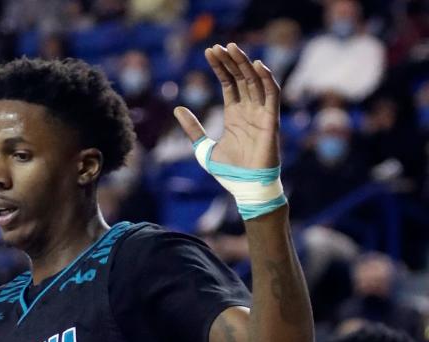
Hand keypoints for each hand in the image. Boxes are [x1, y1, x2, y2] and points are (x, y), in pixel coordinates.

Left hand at [176, 42, 280, 168]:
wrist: (246, 188)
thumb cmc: (229, 172)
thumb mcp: (203, 149)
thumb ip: (193, 129)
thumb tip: (177, 108)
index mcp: (234, 115)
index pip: (228, 83)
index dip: (220, 67)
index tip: (209, 52)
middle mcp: (248, 110)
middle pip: (241, 78)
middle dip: (231, 60)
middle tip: (219, 45)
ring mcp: (260, 114)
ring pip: (255, 81)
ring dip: (245, 63)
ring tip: (233, 48)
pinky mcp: (271, 121)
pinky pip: (272, 95)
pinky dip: (266, 79)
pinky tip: (256, 65)